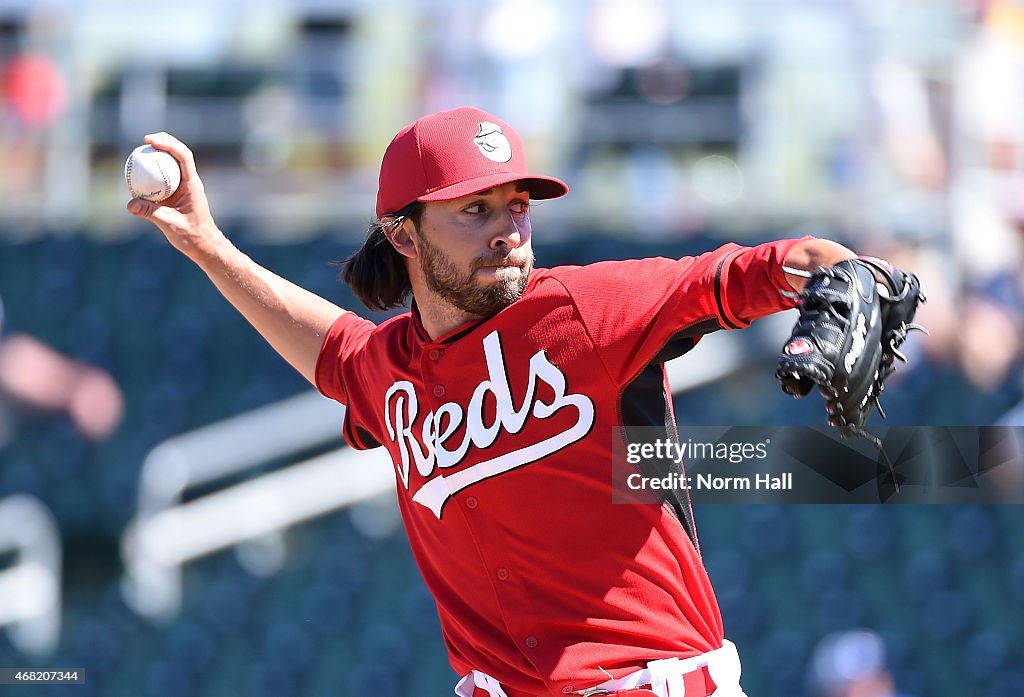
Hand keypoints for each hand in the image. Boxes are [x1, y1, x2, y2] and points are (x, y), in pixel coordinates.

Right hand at [126, 132, 226, 261]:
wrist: (203, 245)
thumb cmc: (192, 236)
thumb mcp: (169, 224)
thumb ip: (150, 213)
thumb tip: (130, 203)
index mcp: (192, 185)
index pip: (184, 157)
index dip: (168, 144)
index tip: (151, 141)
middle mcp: (189, 182)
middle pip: (179, 154)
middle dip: (164, 141)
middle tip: (145, 139)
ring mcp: (184, 187)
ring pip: (172, 164)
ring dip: (159, 154)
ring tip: (141, 150)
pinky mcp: (177, 194)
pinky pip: (164, 178)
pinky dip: (153, 172)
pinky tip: (138, 174)